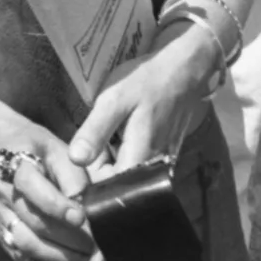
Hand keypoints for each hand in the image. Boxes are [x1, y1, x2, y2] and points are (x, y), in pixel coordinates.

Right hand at [0, 125, 96, 260]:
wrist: (7, 151)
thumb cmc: (41, 152)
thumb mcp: (59, 151)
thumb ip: (73, 177)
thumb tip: (87, 208)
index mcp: (15, 164)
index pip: (32, 187)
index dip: (57, 205)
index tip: (81, 217)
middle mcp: (2, 192)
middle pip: (32, 222)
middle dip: (68, 238)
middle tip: (96, 246)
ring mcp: (0, 217)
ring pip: (26, 245)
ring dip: (61, 258)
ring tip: (88, 260)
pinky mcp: (3, 236)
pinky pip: (24, 260)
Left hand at [68, 20, 223, 178]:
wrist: (185, 70)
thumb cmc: (148, 82)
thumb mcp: (114, 100)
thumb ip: (95, 132)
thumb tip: (75, 160)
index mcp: (139, 160)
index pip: (108, 190)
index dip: (90, 178)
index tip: (82, 155)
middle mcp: (154, 169)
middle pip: (118, 184)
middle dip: (99, 167)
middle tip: (92, 139)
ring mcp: (162, 162)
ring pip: (128, 173)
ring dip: (111, 159)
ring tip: (104, 133)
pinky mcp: (166, 153)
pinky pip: (139, 163)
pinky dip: (125, 152)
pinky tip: (120, 132)